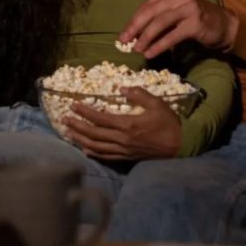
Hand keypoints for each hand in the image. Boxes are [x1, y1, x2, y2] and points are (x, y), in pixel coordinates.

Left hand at [63, 87, 181, 159]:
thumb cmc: (169, 123)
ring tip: (69, 133)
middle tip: (64, 119)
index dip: (85, 112)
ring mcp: (124, 151)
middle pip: (94, 134)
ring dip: (81, 140)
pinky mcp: (127, 158)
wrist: (181, 146)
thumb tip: (122, 87)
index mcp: (128, 125)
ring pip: (97, 147)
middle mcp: (122, 140)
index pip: (100, 118)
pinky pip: (107, 157)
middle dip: (77, 126)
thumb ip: (139, 94)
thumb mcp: (157, 104)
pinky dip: (94, 153)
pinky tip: (85, 149)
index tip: (73, 106)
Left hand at [120, 0, 238, 58]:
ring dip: (145, 38)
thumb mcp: (176, 12)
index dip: (133, 20)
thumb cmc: (196, 19)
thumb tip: (134, 34)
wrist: (225, 25)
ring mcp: (189, 7)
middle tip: (124, 41)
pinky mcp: (195, 23)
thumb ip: (158, 17)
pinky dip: (159, 46)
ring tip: (137, 49)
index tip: (123, 34)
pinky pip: (172, 36)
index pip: (147, 5)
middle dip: (135, 28)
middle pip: (151, 12)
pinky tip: (150, 54)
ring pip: (160, 23)